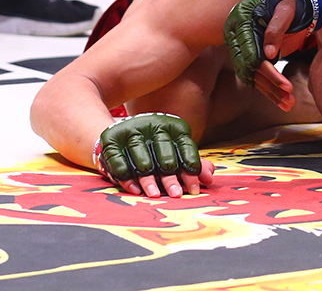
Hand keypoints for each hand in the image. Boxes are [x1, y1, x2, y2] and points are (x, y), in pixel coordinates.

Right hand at [94, 112, 210, 196]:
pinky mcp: (111, 139)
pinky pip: (119, 161)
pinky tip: (136, 191)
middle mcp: (152, 125)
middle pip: (164, 154)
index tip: (195, 189)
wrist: (121, 132)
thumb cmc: (155, 147)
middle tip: (177, 195)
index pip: (185, 148)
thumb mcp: (175, 150)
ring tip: (156, 196)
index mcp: (172, 126)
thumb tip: (210, 178)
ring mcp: (131, 131)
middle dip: (171, 177)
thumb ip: (192, 163)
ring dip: (148, 179)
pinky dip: (127, 177)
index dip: (191, 170)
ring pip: (141, 158)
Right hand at [223, 0, 297, 109]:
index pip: (254, 57)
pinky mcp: (254, 58)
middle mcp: (241, 42)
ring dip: (273, 93)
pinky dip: (271, 90)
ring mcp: (246, 52)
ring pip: (257, 78)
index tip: (285, 85)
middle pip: (255, 70)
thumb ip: (275, 28)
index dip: (269, 72)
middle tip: (290, 97)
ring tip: (289, 104)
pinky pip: (259, 77)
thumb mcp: (284, 9)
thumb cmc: (288, 2)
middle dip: (273, 86)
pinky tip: (283, 101)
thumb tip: (269, 54)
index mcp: (244, 29)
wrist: (287, 0)